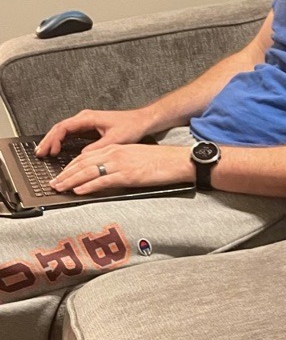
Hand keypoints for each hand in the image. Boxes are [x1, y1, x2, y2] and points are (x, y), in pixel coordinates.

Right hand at [35, 108, 153, 157]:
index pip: (63, 127)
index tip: (50, 150)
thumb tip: (83, 156)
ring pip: (64, 132)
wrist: (141, 122)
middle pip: (60, 129)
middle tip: (40, 153)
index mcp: (88, 118)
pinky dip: (62, 143)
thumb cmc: (131, 126)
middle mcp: (85, 119)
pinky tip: (58, 151)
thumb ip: (97, 147)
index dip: (54, 139)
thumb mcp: (114, 139)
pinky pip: (71, 135)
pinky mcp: (89, 129)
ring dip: (53, 142)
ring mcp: (86, 124)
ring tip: (45, 153)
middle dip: (48, 141)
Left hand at [48, 143, 193, 195]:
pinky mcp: (127, 175)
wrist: (178, 161)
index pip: (86, 156)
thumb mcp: (136, 157)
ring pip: (88, 171)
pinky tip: (79, 190)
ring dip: (71, 180)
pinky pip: (102, 180)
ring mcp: (120, 164)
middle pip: (82, 163)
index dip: (71, 166)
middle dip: (65, 173)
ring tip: (60, 188)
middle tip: (54, 183)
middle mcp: (115, 154)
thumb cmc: (162, 161)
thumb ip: (120, 162)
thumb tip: (107, 174)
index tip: (62, 174)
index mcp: (116, 148)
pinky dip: (88, 186)